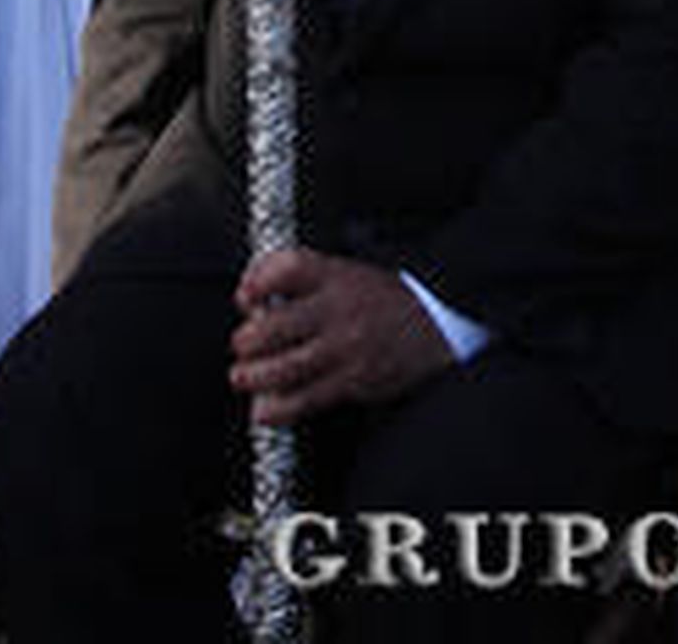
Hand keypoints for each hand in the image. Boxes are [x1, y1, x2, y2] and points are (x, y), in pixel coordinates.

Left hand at [230, 246, 452, 424]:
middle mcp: (340, 310)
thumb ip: (303, 278)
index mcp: (338, 275)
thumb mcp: (347, 271)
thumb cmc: (383, 298)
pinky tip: (264, 409)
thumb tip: (254, 293)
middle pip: (277, 324)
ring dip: (254, 376)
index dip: (257, 281)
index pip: (289, 268)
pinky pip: (307, 399)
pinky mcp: (354, 381)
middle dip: (247, 339)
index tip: (244, 296)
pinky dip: (279, 408)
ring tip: (242, 375)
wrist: (436, 323)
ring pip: (287, 367)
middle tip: (241, 345)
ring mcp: (347, 348)